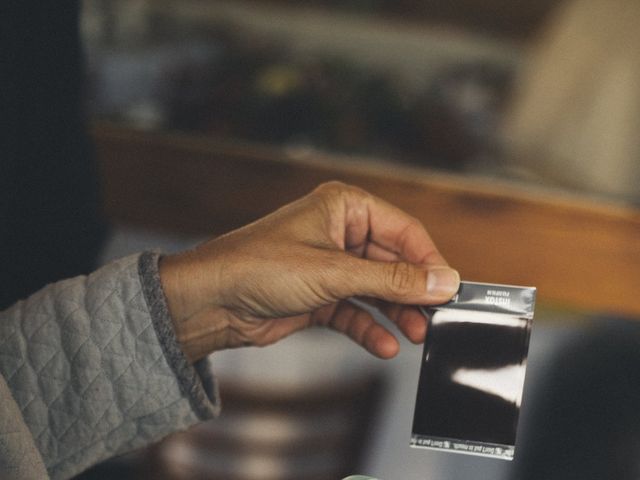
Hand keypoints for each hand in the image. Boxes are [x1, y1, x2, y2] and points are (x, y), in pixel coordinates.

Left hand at [159, 182, 459, 361]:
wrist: (211, 301)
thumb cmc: (260, 267)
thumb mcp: (334, 272)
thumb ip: (392, 280)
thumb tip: (442, 281)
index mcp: (345, 207)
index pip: (404, 231)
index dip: (429, 261)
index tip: (449, 290)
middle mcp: (340, 233)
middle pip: (393, 263)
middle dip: (412, 294)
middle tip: (435, 320)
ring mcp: (330, 266)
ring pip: (377, 290)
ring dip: (396, 313)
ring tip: (416, 335)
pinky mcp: (320, 295)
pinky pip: (356, 311)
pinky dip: (369, 328)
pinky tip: (385, 346)